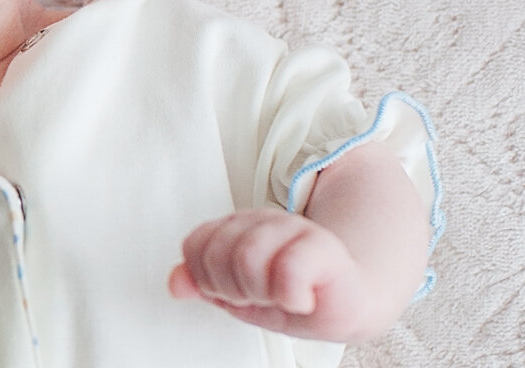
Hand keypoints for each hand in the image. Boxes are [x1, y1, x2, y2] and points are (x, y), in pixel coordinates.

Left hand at [167, 208, 380, 341]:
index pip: (196, 245)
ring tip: (281, 296)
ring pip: (248, 258)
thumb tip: (175, 282)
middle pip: (218, 253)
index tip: (234, 290)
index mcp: (239, 227)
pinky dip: (290, 296)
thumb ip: (203, 282)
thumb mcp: (238, 293)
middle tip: (262, 295)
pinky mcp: (324, 248)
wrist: (349, 303)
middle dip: (234, 288)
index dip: (208, 277)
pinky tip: (300, 299)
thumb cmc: (294, 294)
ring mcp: (295, 229)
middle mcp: (264, 222)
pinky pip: (288, 269)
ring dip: (263, 293)